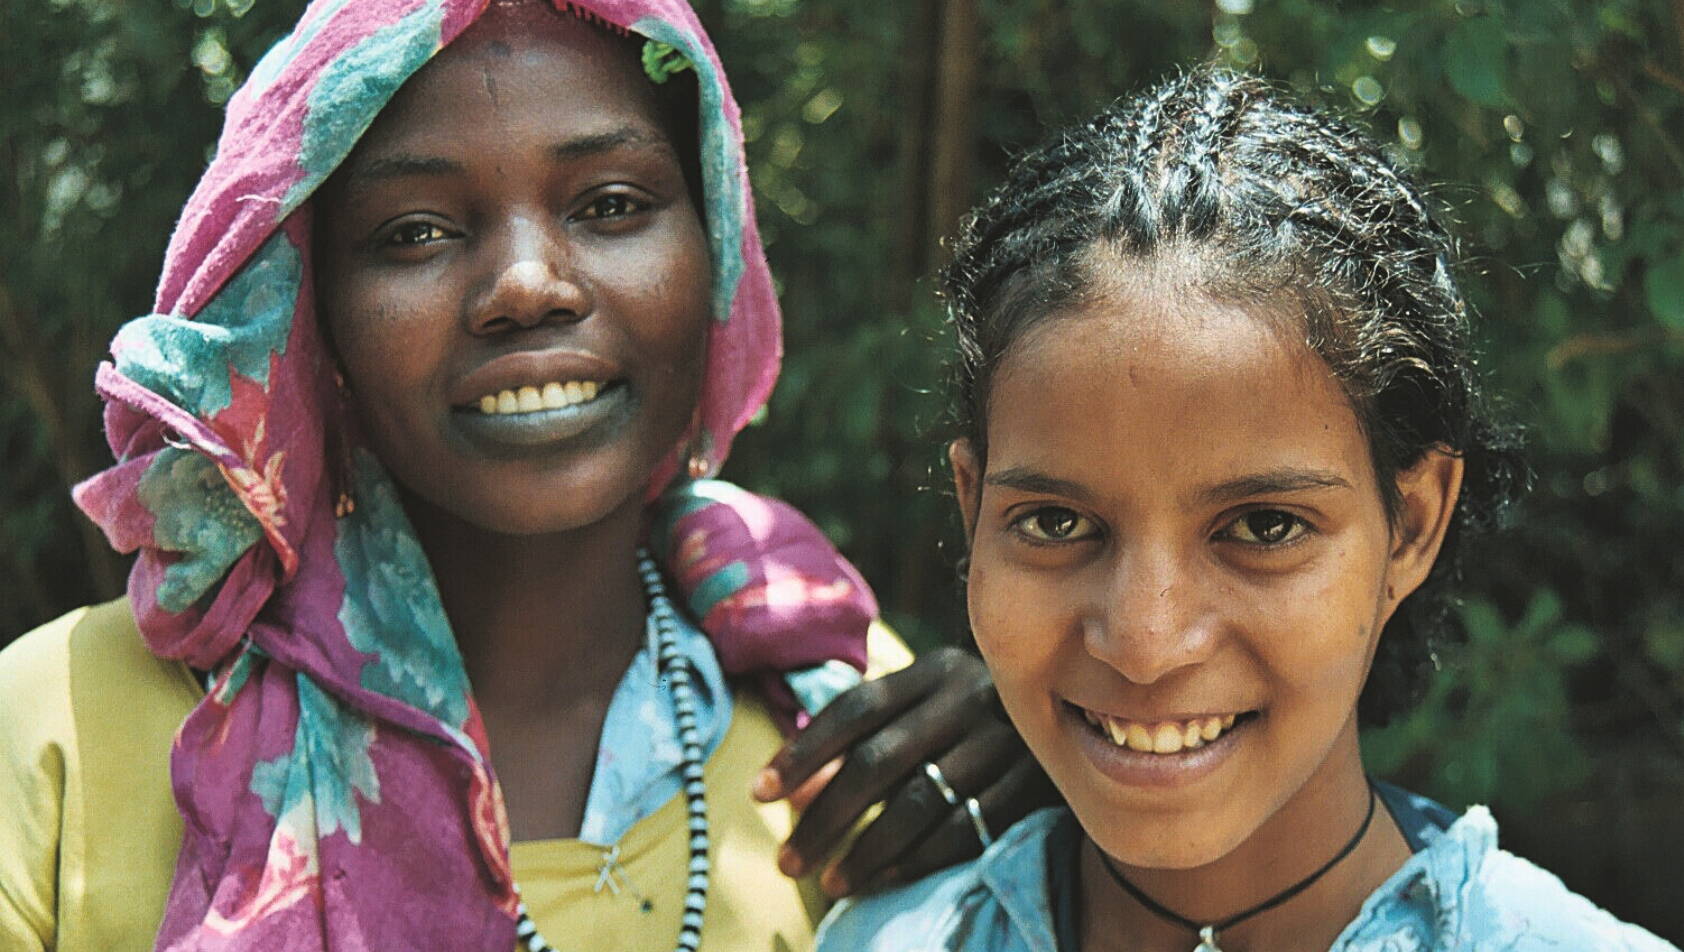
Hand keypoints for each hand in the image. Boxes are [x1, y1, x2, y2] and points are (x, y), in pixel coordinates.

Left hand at [752, 646, 1059, 897]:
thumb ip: (869, 738)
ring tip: (828, 882)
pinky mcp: (1035, 788)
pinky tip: (881, 884)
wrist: (1097, 718)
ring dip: (866, 850)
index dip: (803, 752)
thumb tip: (796, 790)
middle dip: (824, 817)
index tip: (759, 794)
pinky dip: (915, 863)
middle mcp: (971, 698)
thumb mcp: (930, 709)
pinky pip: (964, 834)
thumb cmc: (981, 721)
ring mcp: (1007, 743)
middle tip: (787, 859)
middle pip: (879, 761)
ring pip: (919, 804)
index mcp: (937, 669)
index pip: (855, 708)